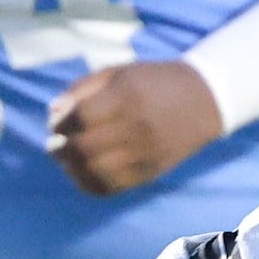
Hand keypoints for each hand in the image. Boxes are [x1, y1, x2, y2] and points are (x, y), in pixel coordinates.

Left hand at [47, 62, 223, 196]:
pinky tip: (84, 173)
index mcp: (127, 97)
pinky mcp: (150, 171)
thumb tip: (53, 111)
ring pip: (94, 171)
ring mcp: (144, 153)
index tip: (57, 124)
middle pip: (83, 147)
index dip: (60, 123)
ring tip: (67, 160)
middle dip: (60, 148)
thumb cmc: (156, 80)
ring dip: (72, 168)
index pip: (80, 117)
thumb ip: (83, 88)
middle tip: (56, 144)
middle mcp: (135, 127)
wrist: (205, 98)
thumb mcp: (121, 71)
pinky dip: (89, 184)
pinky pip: (111, 187)